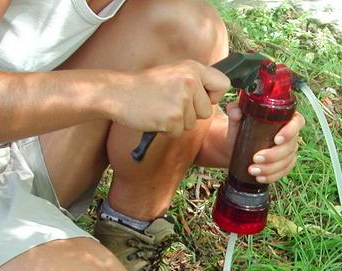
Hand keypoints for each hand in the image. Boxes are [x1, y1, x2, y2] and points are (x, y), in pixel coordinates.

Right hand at [112, 60, 230, 135]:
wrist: (118, 93)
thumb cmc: (145, 87)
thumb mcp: (174, 74)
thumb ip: (195, 82)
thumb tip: (216, 94)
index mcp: (193, 68)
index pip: (223, 84)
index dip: (214, 95)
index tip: (201, 98)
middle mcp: (190, 82)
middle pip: (208, 111)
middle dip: (192, 114)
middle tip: (171, 103)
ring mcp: (182, 100)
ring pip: (193, 123)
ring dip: (178, 122)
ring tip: (161, 108)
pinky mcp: (173, 117)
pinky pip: (179, 132)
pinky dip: (167, 129)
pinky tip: (155, 116)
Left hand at [226, 103, 305, 182]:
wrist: (236, 144)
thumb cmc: (240, 127)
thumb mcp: (236, 118)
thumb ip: (234, 110)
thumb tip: (236, 112)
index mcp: (284, 118)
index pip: (297, 122)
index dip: (290, 131)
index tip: (277, 139)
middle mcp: (290, 134)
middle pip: (290, 146)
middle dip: (274, 155)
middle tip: (256, 158)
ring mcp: (289, 151)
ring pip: (286, 162)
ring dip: (270, 169)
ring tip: (252, 170)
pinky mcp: (285, 164)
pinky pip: (283, 172)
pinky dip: (271, 177)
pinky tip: (260, 178)